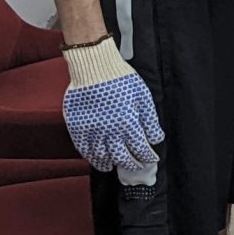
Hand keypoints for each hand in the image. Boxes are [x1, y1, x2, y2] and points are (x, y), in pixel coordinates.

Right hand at [61, 38, 163, 171]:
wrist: (94, 67)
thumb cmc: (120, 78)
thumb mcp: (143, 97)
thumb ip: (150, 121)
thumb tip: (155, 139)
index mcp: (128, 125)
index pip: (140, 149)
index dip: (147, 157)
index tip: (150, 159)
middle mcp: (110, 132)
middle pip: (122, 157)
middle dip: (131, 164)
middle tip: (135, 167)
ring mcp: (92, 131)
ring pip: (101, 157)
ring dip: (109, 164)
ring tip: (112, 167)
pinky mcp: (77, 127)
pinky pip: (83, 148)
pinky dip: (90, 156)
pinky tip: (94, 158)